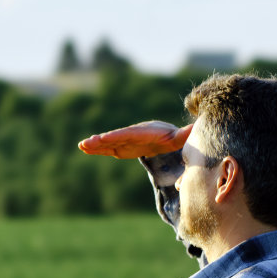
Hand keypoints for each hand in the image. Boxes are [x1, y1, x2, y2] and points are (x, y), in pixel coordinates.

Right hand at [77, 120, 192, 158]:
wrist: (166, 135)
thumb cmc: (173, 137)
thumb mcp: (179, 137)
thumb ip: (184, 134)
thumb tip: (195, 128)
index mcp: (144, 133)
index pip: (129, 135)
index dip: (117, 137)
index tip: (104, 138)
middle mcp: (132, 135)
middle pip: (115, 138)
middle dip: (101, 140)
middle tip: (86, 142)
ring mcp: (125, 142)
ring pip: (109, 143)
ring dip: (95, 145)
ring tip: (81, 146)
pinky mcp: (122, 148)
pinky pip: (108, 149)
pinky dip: (97, 149)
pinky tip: (84, 149)